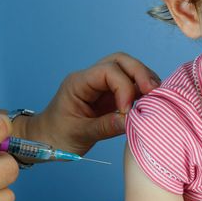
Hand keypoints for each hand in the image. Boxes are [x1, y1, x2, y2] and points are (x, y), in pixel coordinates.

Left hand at [21, 52, 160, 155]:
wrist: (46, 140)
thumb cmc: (57, 136)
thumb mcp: (80, 134)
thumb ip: (106, 127)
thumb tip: (131, 121)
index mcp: (79, 83)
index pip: (108, 71)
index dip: (123, 87)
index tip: (127, 111)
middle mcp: (91, 78)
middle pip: (120, 61)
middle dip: (139, 74)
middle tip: (153, 92)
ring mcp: (101, 85)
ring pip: (127, 69)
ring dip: (143, 80)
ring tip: (155, 97)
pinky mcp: (109, 95)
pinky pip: (129, 84)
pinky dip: (141, 90)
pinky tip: (149, 101)